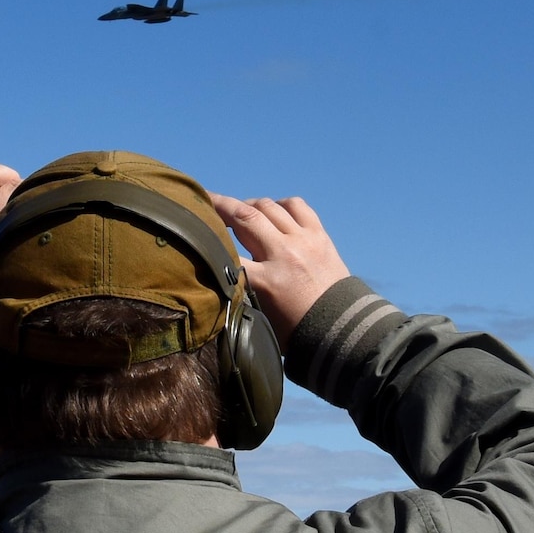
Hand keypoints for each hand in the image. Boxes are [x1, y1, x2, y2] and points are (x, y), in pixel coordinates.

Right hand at [208, 193, 349, 348]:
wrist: (341, 331)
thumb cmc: (296, 331)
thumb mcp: (260, 316)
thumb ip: (240, 292)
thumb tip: (219, 270)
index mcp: (266, 281)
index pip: (226, 253)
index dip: (206, 239)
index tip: (192, 231)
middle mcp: (284, 254)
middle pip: (245, 216)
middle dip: (220, 205)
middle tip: (206, 201)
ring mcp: (304, 241)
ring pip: (269, 206)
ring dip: (249, 205)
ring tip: (239, 211)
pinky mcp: (320, 236)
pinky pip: (297, 206)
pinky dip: (280, 205)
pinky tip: (273, 212)